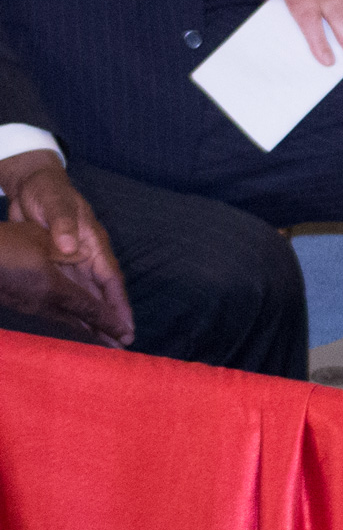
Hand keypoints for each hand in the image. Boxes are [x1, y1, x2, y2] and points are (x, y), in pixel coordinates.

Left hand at [0, 151, 129, 344]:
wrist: (30, 184)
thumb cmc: (48, 191)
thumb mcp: (55, 203)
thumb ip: (62, 224)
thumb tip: (69, 247)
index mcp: (93, 242)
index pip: (111, 279)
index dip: (118, 304)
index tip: (126, 327)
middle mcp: (87, 255)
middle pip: (102, 293)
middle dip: (112, 318)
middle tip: (121, 345)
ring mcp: (72, 261)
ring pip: (87, 296)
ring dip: (95, 318)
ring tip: (104, 343)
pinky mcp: (55, 264)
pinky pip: (68, 292)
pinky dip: (75, 309)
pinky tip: (77, 326)